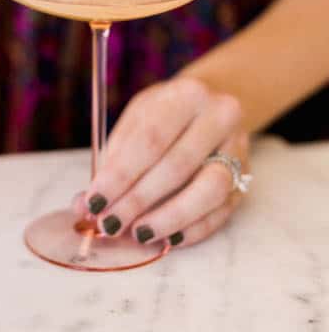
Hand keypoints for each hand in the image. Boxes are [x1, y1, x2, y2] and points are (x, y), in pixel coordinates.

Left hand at [79, 77, 249, 248]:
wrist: (211, 104)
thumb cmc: (165, 114)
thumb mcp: (137, 118)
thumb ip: (113, 158)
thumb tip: (85, 205)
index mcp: (187, 93)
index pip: (151, 139)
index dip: (121, 175)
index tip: (94, 200)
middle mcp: (220, 116)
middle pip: (177, 166)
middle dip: (138, 200)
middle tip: (110, 223)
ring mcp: (238, 148)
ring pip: (209, 190)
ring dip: (169, 217)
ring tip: (139, 233)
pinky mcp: (245, 178)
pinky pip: (221, 211)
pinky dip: (194, 229)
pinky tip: (168, 237)